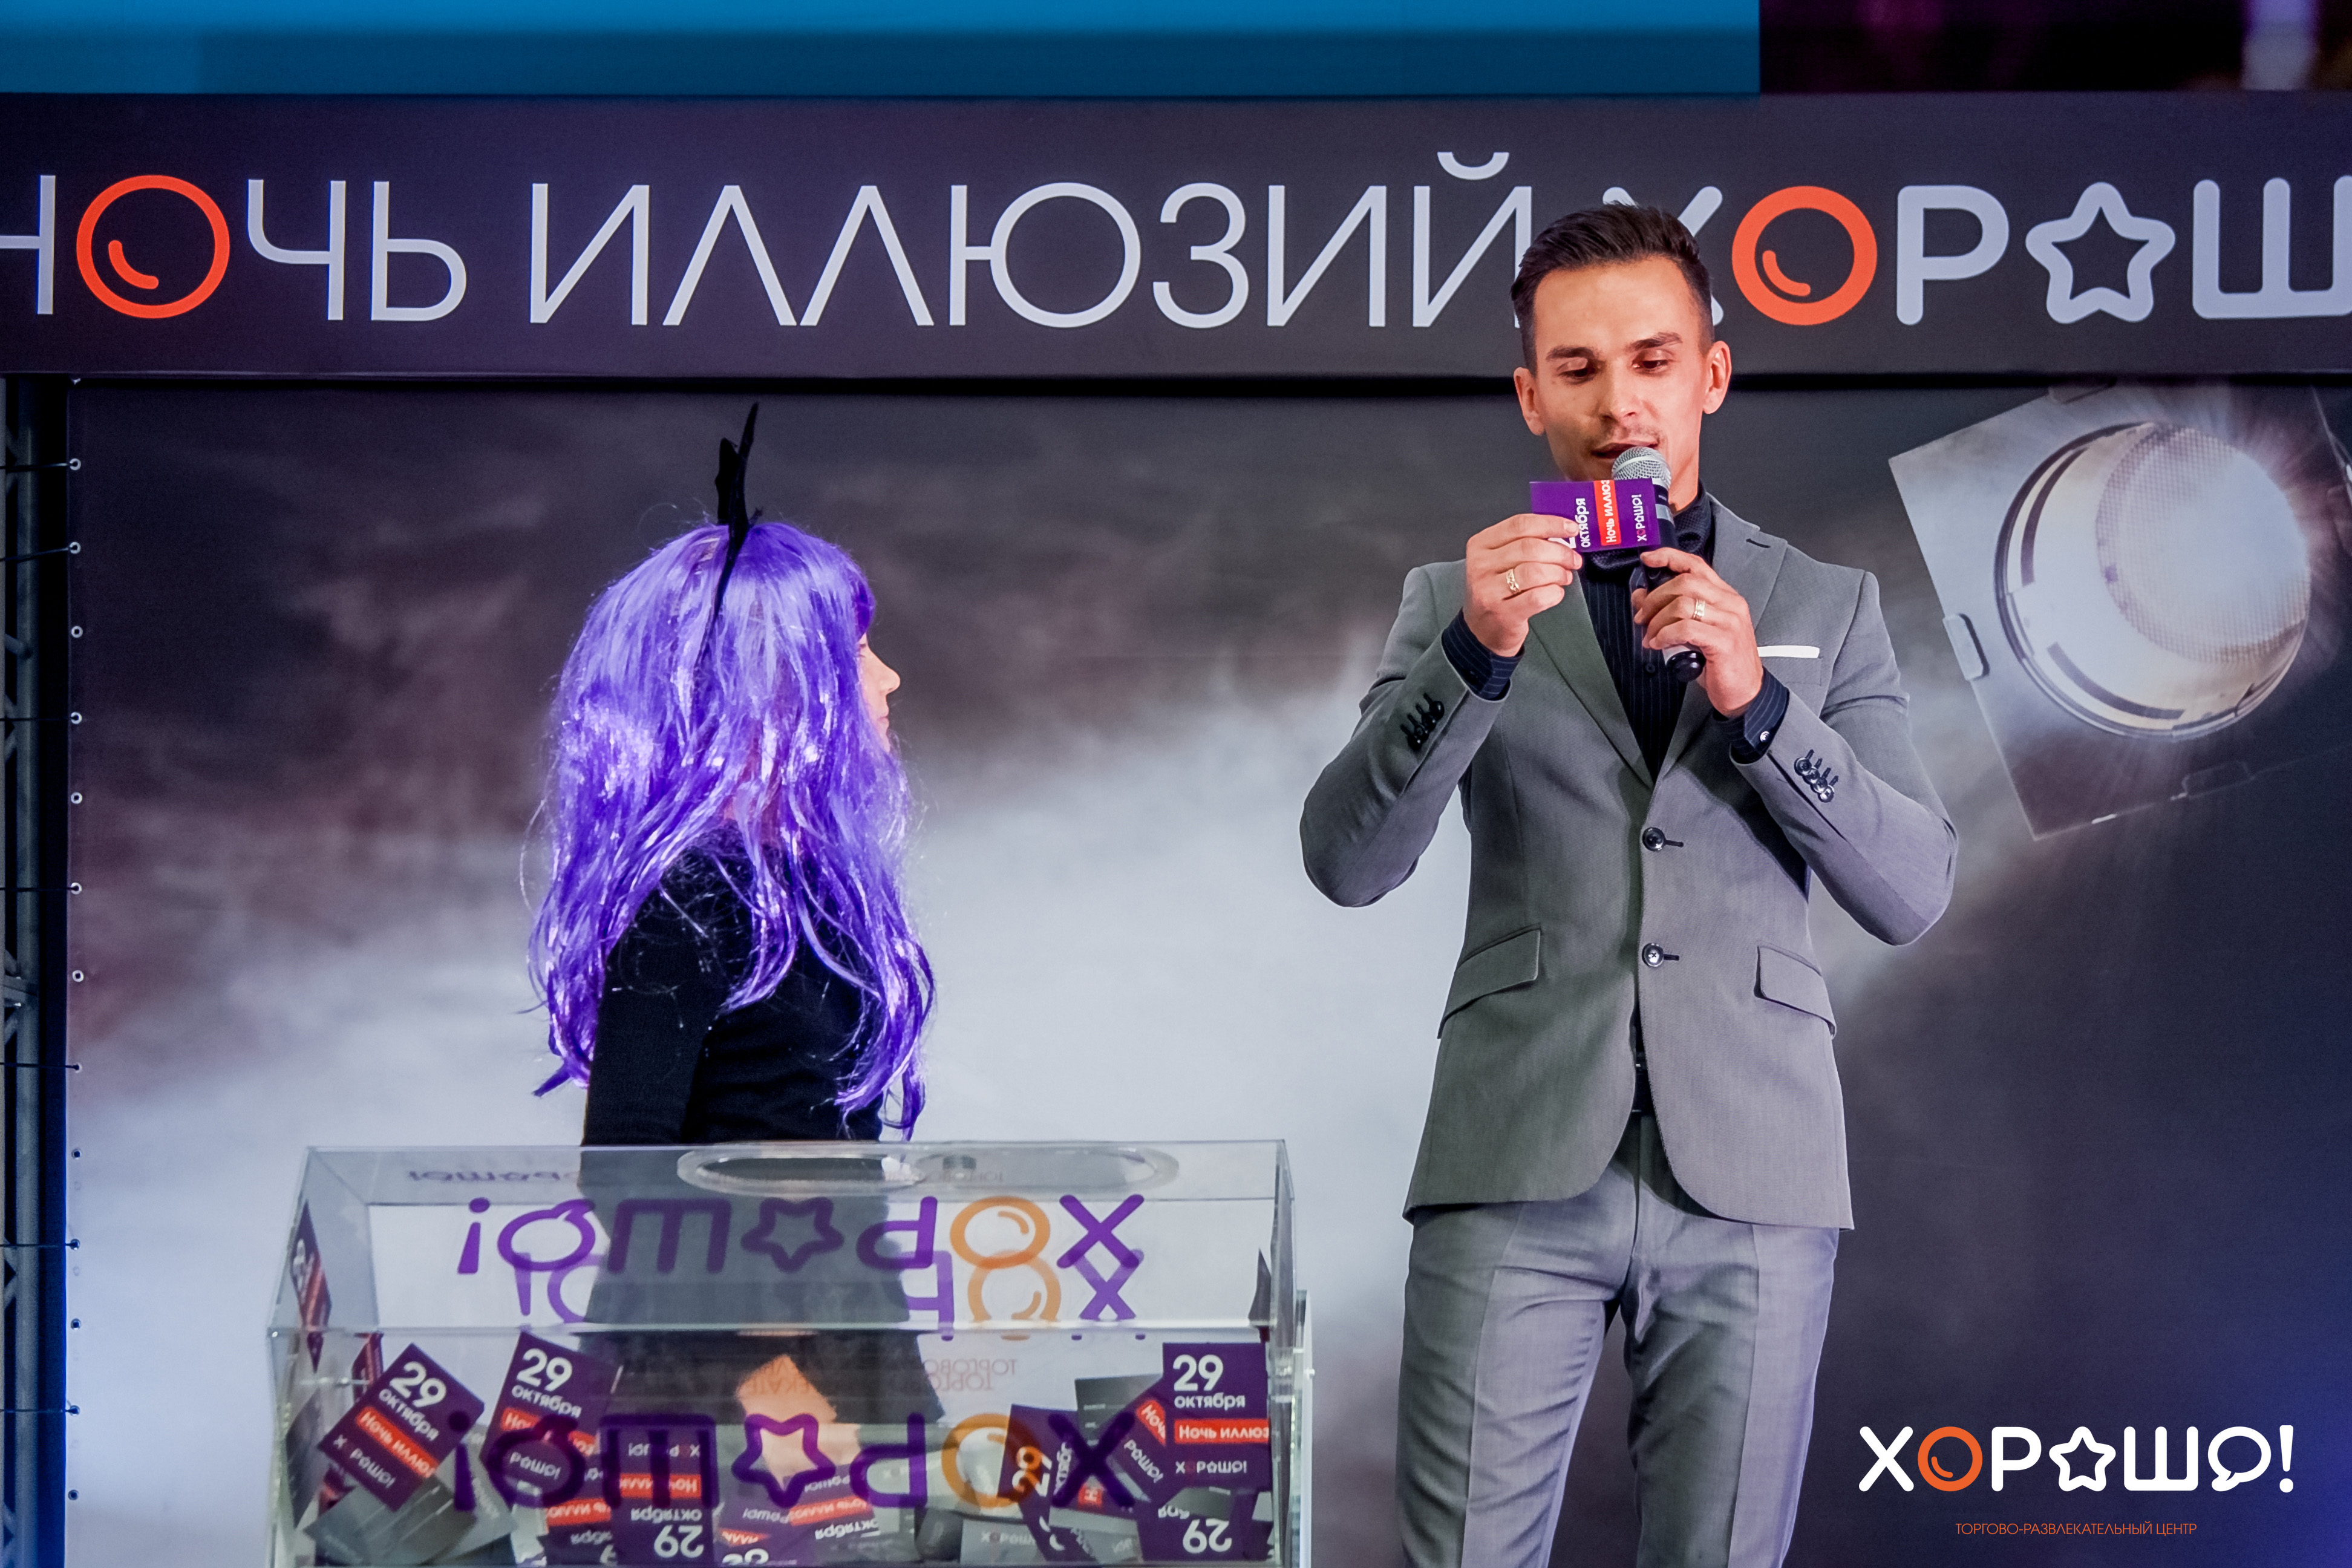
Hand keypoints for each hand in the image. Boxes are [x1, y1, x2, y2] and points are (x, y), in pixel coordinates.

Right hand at [1464, 515, 1584, 657]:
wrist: (1482, 629)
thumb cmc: (1497, 591)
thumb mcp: (1500, 561)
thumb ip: (1525, 543)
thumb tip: (1562, 534)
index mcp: (1481, 545)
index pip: (1520, 524)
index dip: (1551, 524)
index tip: (1572, 529)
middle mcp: (1481, 565)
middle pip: (1530, 547)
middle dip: (1561, 552)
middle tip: (1573, 559)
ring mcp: (1488, 590)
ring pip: (1535, 571)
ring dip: (1558, 573)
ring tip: (1564, 577)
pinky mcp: (1502, 613)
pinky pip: (1538, 597)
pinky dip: (1554, 593)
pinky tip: (1555, 593)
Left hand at [1630, 547, 1763, 715]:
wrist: (1746, 692)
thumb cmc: (1722, 663)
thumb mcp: (1694, 633)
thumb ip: (1672, 613)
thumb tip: (1642, 598)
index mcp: (1725, 597)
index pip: (1696, 565)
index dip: (1669, 557)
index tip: (1648, 559)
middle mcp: (1730, 604)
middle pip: (1685, 582)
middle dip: (1655, 598)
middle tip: (1642, 617)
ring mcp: (1729, 621)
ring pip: (1683, 603)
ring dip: (1657, 620)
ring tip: (1651, 637)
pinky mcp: (1724, 641)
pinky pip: (1685, 628)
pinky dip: (1665, 635)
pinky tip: (1659, 644)